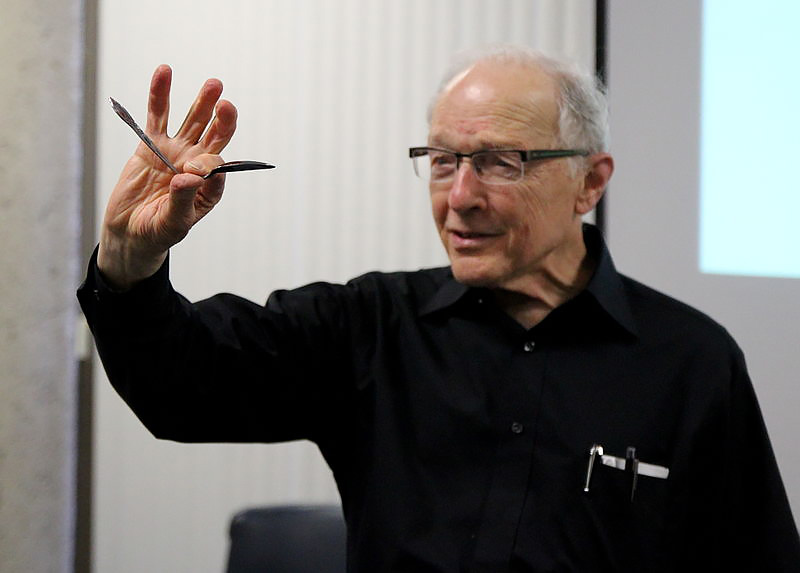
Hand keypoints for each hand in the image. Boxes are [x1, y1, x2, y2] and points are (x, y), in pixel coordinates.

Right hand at [98, 64, 237, 289]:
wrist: (130, 232)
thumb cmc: (157, 232)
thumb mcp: (173, 223)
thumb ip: (183, 200)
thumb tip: (190, 177)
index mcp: (209, 186)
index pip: (218, 167)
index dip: (210, 163)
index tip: (194, 169)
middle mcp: (197, 166)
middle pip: (214, 137)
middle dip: (222, 120)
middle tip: (226, 103)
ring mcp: (176, 152)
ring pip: (192, 122)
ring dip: (202, 103)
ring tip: (214, 84)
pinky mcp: (152, 145)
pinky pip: (158, 116)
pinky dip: (161, 94)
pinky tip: (164, 72)